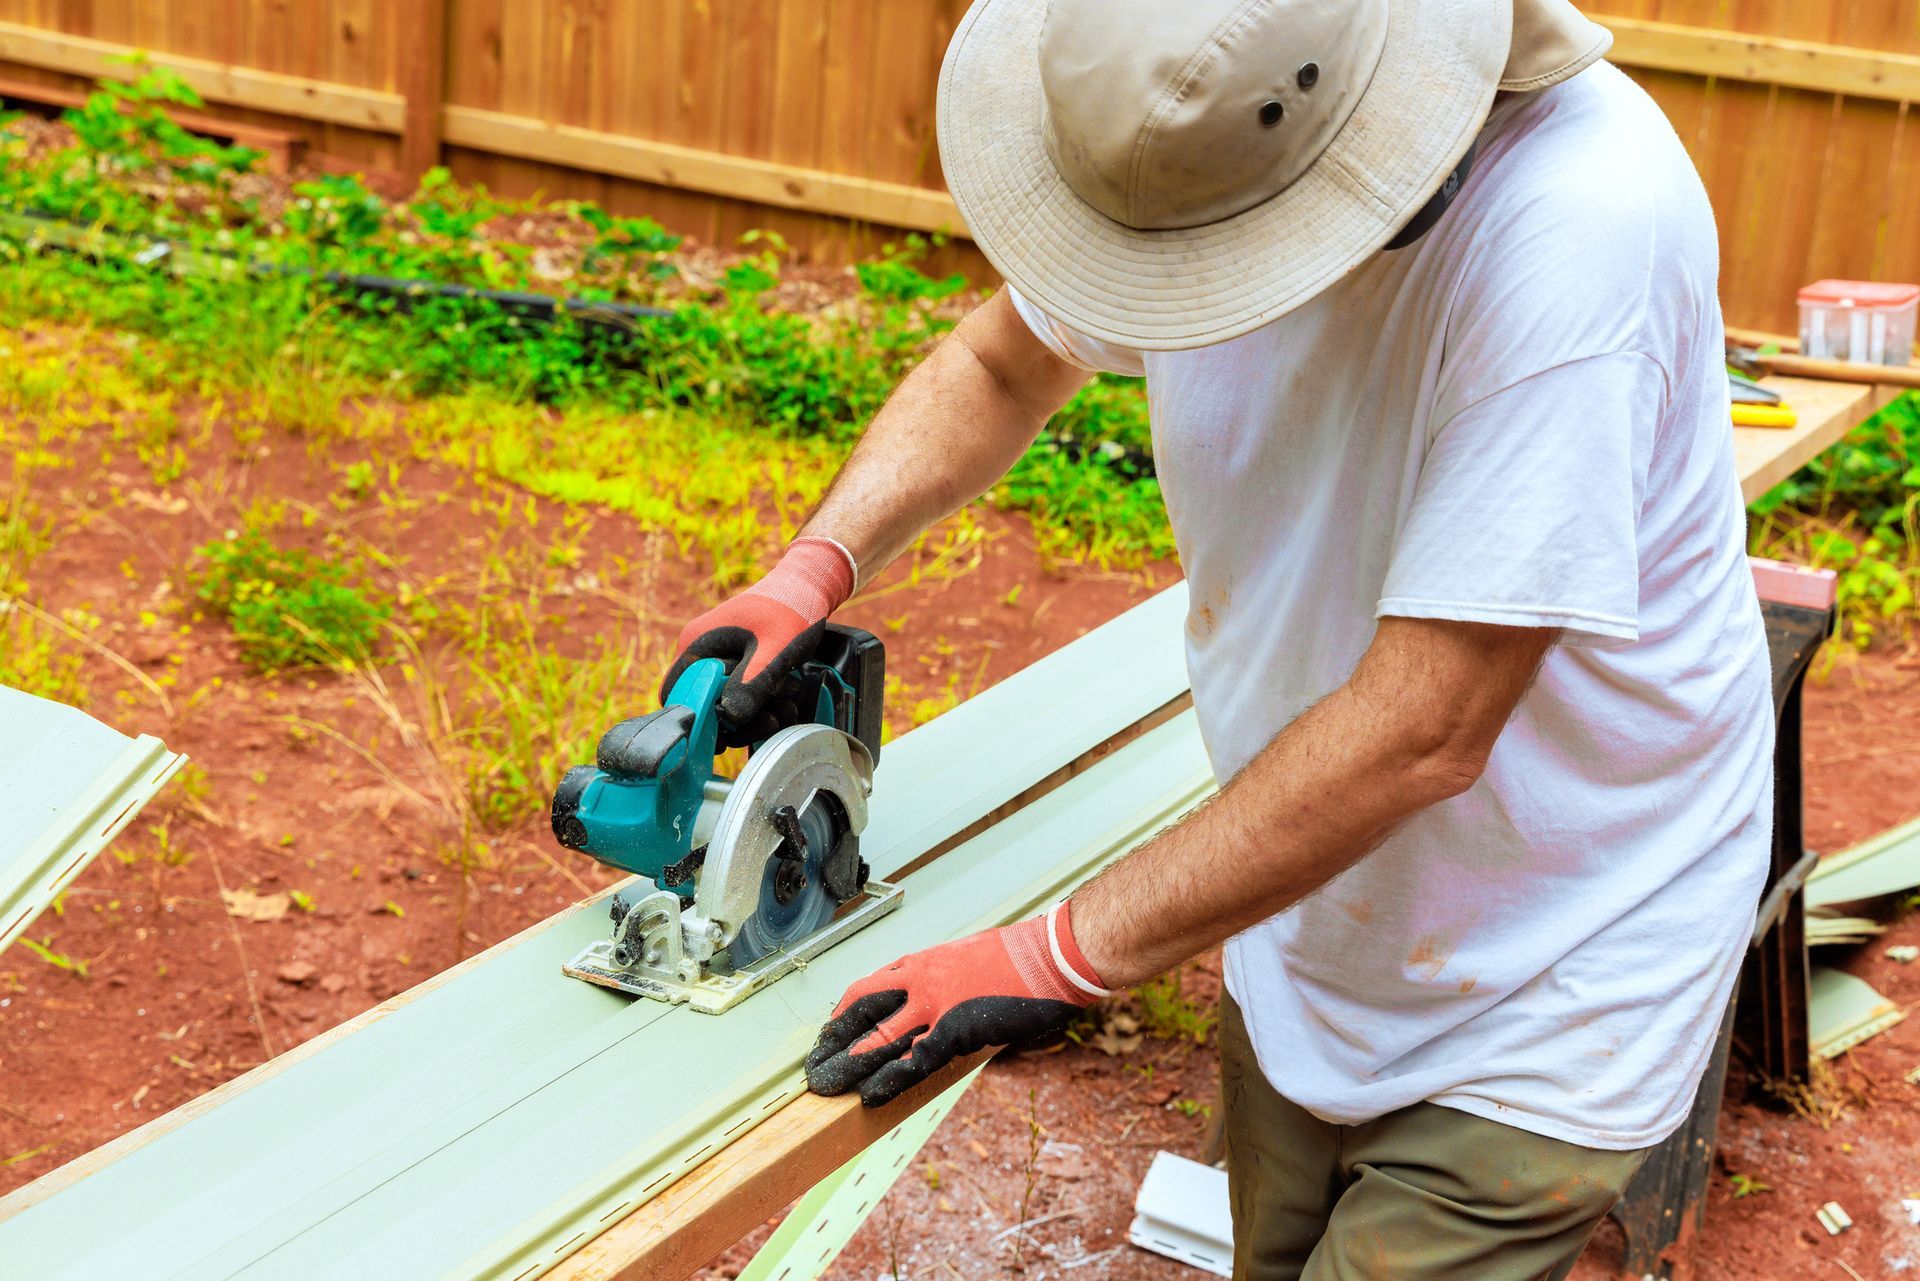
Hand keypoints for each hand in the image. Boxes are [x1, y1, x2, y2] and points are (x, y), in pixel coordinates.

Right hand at [659, 536, 855, 742]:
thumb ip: (751, 683)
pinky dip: (759, 703)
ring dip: (753, 713)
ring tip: (784, 709)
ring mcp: (718, 657)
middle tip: (769, 721)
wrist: (808, 586)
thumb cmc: (790, 609)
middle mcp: (701, 652)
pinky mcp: (736, 662)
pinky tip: (784, 702)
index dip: (694, 720)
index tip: (725, 737)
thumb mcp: (774, 650)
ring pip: (724, 702)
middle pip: (702, 704)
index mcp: (697, 644)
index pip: (675, 694)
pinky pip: (739, 692)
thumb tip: (730, 719)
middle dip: (735, 721)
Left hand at [805, 902, 1110, 1106]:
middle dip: (834, 1040)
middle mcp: (920, 979)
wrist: (1052, 955)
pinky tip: (868, 1095)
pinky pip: (912, 1059)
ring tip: (824, 1085)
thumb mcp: (970, 959)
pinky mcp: (955, 1027)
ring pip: (877, 1038)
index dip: (844, 1014)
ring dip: (848, 1064)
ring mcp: (935, 1003)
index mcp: (923, 962)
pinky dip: (888, 1079)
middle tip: (813, 1063)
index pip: (868, 987)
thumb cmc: (1021, 957)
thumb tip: (938, 999)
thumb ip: (945, 979)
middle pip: (861, 1010)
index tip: (831, 1032)